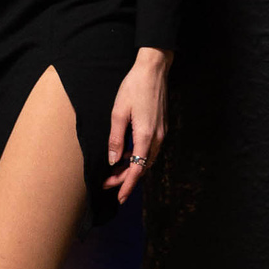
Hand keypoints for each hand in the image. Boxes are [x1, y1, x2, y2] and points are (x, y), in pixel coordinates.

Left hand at [103, 48, 173, 204]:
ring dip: (132, 169)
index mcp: (146, 137)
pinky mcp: (161, 128)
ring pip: (147, 160)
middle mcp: (158, 138)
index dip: (127, 185)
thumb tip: (113, 161)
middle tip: (107, 185)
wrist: (154, 70)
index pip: (137, 170)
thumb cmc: (134, 88)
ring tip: (114, 173)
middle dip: (125, 179)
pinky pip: (150, 150)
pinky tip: (126, 156)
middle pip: (143, 168)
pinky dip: (138, 157)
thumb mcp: (118, 113)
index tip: (119, 198)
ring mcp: (162, 133)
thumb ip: (116, 139)